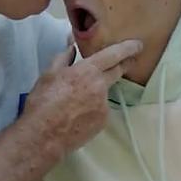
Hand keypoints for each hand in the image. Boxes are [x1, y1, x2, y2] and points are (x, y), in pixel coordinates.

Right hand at [23, 39, 142, 159]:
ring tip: (78, 99)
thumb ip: (64, 57)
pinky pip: (101, 109)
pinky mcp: (103, 121)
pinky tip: (78, 113)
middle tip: (128, 61)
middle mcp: (100, 86)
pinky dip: (94, 108)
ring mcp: (104, 105)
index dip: (128, 48)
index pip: (113, 55)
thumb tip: (71, 44)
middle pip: (117, 71)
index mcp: (87, 71)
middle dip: (124, 65)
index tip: (137, 45)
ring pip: (106, 92)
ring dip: (99, 90)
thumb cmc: (43, 103)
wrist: (44, 135)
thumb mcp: (49, 74)